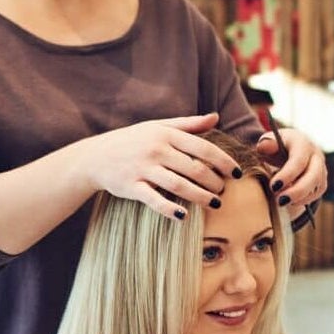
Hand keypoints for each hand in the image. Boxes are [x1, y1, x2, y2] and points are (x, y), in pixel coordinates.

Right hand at [74, 113, 235, 219]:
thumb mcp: (159, 127)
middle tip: (224, 191)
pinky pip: (153, 200)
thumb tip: (216, 117)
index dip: (224, 161)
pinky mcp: (131, 187)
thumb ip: (189, 124)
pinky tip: (184, 216)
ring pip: (179, 185)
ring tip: (215, 203)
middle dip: (214, 182)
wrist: (95, 156)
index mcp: (166, 134)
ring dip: (201, 196)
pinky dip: (169, 209)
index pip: (202, 147)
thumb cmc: (133, 140)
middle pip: (194, 169)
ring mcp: (143, 169)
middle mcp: (156, 150)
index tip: (238, 173)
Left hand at [254, 126, 327, 214]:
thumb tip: (263, 146)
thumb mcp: (268, 142)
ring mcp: (321, 167)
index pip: (299, 160)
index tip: (273, 187)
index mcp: (302, 143)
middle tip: (280, 201)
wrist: (289, 147)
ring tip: (282, 202)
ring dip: (301, 197)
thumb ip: (265, 144)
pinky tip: (291, 203)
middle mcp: (315, 154)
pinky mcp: (321, 179)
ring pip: (318, 185)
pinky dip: (305, 199)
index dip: (288, 175)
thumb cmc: (276, 145)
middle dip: (298, 191)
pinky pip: (318, 192)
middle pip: (314, 175)